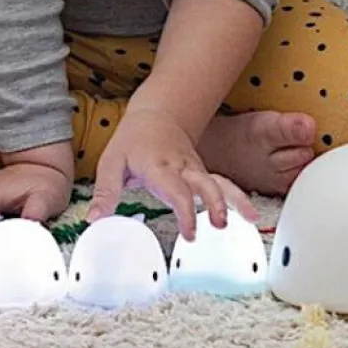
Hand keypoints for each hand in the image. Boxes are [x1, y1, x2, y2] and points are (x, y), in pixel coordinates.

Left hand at [87, 105, 256, 239]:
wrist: (158, 113)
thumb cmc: (133, 138)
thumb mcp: (111, 162)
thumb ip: (105, 193)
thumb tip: (95, 221)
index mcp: (159, 166)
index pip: (176, 190)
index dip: (185, 212)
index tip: (190, 233)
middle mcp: (183, 167)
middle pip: (206, 183)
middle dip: (216, 202)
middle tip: (221, 224)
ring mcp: (196, 169)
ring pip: (220, 182)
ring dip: (236, 199)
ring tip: (251, 217)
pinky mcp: (202, 172)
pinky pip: (221, 184)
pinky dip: (237, 197)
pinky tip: (250, 213)